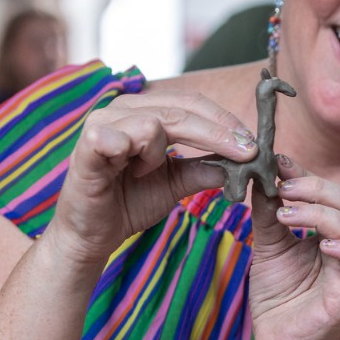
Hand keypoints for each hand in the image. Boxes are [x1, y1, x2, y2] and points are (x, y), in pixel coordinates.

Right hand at [48, 89, 256, 265]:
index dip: (224, 121)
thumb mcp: (175, 184)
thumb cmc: (129, 203)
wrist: (91, 236)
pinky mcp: (86, 146)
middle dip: (218, 133)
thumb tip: (241, 162)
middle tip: (246, 152)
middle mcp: (122, 109)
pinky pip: (118, 138)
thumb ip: (202, 169)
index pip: (191, 104)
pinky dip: (136, 153)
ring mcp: (101, 124)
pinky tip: (134, 170)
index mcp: (143, 111)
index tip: (252, 144)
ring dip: (163, 152)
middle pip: (181, 110)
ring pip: (154, 123)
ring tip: (150, 171)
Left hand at [244, 155, 339, 339]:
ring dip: (323, 213)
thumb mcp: (269, 246)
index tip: (278, 162)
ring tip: (288, 214)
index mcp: (336, 233)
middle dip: (318, 189)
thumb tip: (263, 173)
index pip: (333, 194)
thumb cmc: (279, 297)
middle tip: (284, 188)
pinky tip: (323, 244)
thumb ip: (270, 212)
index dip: (308, 176)